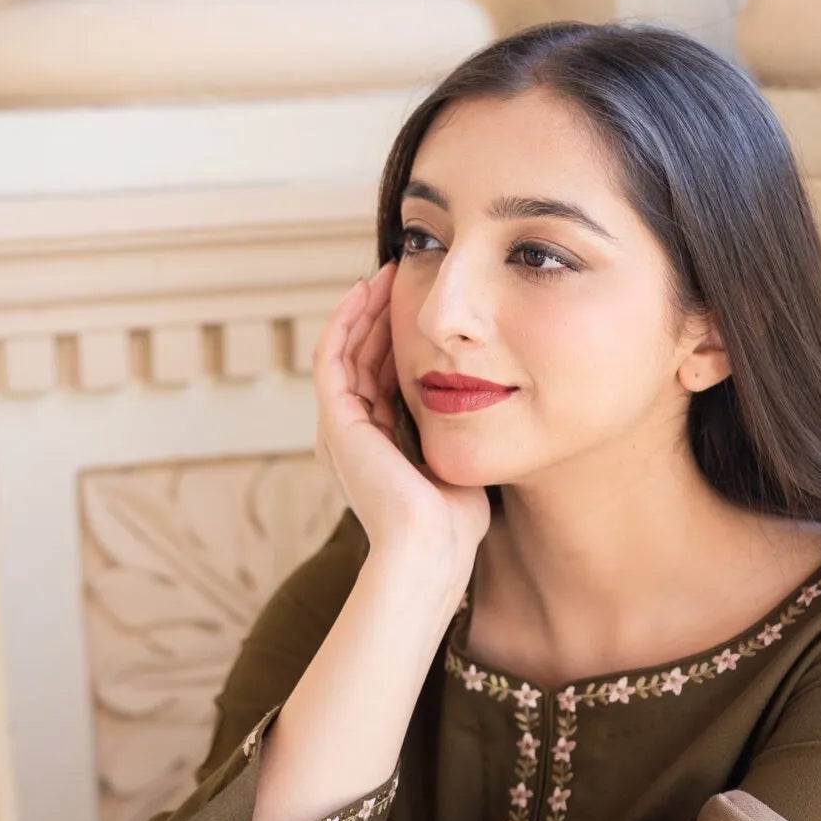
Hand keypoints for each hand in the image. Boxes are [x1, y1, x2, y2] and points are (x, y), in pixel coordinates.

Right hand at [314, 263, 489, 588]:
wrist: (430, 547)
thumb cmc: (454, 521)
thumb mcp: (458, 460)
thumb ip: (458, 431)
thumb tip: (488, 401)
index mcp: (376, 446)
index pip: (381, 377)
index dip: (396, 338)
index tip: (420, 304)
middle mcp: (351, 434)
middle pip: (360, 358)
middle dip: (379, 315)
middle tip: (401, 274)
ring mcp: (340, 427)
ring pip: (345, 350)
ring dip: (363, 310)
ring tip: (386, 273)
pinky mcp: (335, 420)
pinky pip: (332, 355)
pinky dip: (345, 320)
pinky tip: (365, 291)